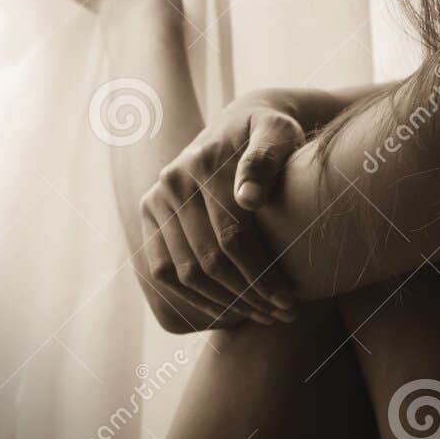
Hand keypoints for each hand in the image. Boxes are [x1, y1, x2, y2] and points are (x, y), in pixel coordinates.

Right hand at [140, 94, 307, 323]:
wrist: (239, 123)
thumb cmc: (271, 133)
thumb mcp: (278, 134)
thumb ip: (266, 159)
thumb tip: (247, 198)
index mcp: (203, 162)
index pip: (232, 236)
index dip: (261, 275)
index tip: (290, 301)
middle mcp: (172, 181)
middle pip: (208, 259)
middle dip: (247, 296)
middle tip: (282, 315)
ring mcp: (156, 198)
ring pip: (184, 272)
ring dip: (223, 303)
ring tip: (261, 315)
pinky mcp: (149, 213)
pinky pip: (163, 270)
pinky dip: (194, 297)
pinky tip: (228, 309)